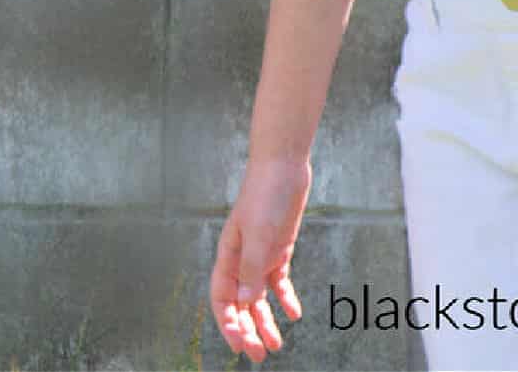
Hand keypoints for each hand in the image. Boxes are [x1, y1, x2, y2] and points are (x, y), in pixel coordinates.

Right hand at [210, 155, 311, 363]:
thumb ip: (253, 267)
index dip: (228, 324)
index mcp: (229, 256)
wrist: (284, 165)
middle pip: (241, 303)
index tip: (240, 346)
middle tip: (261, 355)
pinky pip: (279, 280)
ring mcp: (261, 254)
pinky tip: (294, 313)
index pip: (222, 299)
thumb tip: (247, 302)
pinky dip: (285, 297)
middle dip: (248, 330)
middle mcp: (242, 259)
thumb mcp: (260, 233)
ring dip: (266, 320)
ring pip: (259, 296)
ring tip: (277, 345)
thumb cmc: (266, 195)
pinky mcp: (279, 247)